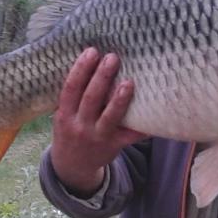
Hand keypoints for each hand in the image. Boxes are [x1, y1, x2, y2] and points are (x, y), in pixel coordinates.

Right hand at [50, 47, 147, 196]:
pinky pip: (130, 135)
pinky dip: (142, 126)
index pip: (71, 89)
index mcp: (65, 115)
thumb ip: (73, 96)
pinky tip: (153, 113)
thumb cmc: (71, 130)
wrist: (73, 166)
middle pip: (91, 99)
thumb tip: (90, 60)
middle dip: (102, 77)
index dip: (80, 70)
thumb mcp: (64, 115)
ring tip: (129, 81)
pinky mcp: (114, 146)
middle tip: (113, 57)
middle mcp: (79, 126)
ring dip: (120, 99)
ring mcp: (97, 137)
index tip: (91, 51)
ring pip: (110, 117)